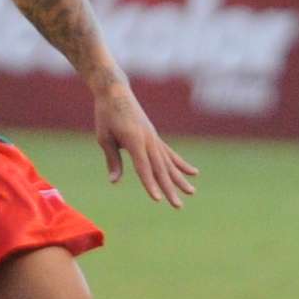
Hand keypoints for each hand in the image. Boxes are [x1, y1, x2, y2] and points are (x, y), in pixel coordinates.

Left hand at [98, 86, 197, 207]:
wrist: (116, 92)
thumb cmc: (106, 114)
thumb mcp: (104, 137)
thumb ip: (113, 159)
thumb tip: (114, 181)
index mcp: (134, 140)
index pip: (143, 167)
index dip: (150, 184)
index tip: (158, 199)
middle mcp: (149, 140)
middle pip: (160, 169)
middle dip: (169, 189)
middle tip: (178, 206)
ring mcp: (154, 138)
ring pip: (169, 163)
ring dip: (180, 179)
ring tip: (192, 192)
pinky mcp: (155, 138)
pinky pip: (170, 154)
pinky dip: (181, 164)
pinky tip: (193, 173)